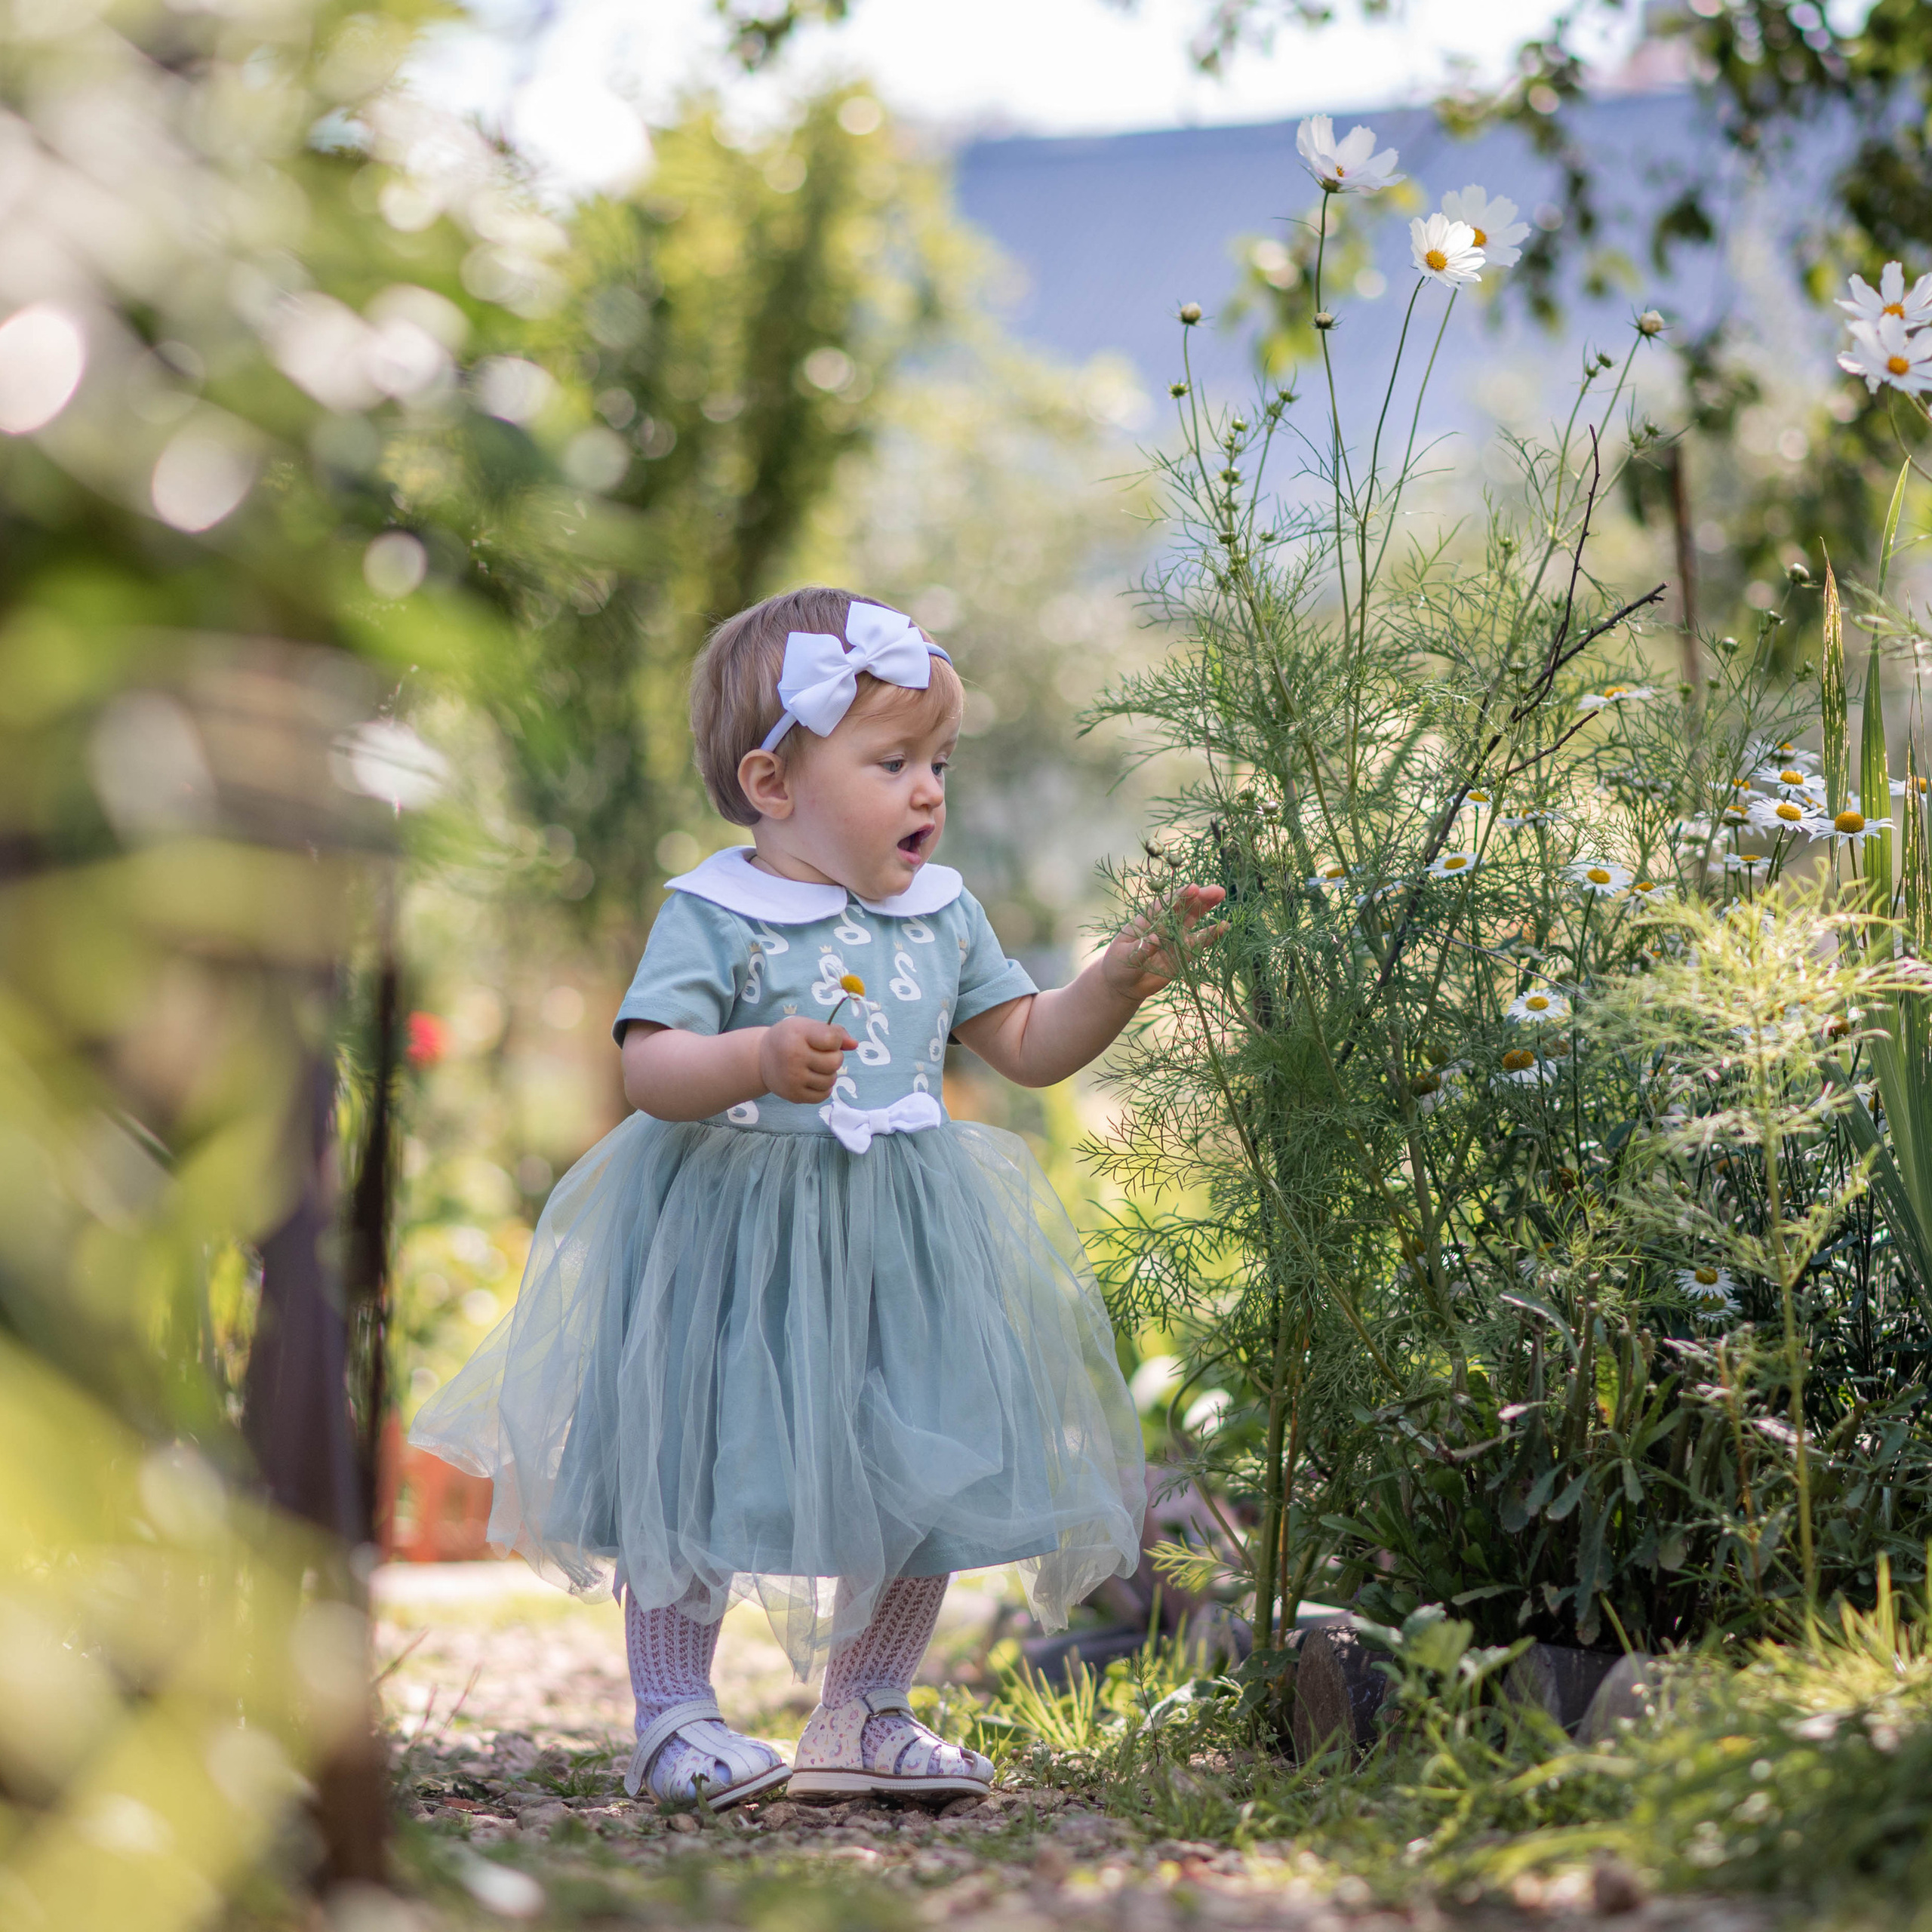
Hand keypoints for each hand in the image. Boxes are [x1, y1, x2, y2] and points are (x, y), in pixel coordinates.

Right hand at [758, 1015, 856, 1103]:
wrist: (761, 1058)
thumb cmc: (790, 1038)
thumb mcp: (808, 1026)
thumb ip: (834, 1032)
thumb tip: (855, 1045)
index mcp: (799, 1034)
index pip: (833, 1040)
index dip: (835, 1040)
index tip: (825, 1040)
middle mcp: (794, 1056)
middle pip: (835, 1062)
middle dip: (834, 1058)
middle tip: (821, 1055)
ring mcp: (793, 1078)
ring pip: (831, 1080)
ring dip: (828, 1074)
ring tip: (815, 1067)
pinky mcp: (794, 1095)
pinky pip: (823, 1095)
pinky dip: (823, 1088)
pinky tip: (812, 1079)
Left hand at [1101, 883, 1227, 1003]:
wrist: (1126, 984)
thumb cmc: (1119, 965)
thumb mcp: (1125, 957)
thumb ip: (1140, 949)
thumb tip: (1155, 940)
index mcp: (1147, 919)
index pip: (1165, 904)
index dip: (1179, 896)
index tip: (1193, 889)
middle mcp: (1164, 924)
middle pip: (1183, 906)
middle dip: (1199, 897)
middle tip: (1216, 890)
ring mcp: (1176, 936)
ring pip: (1193, 918)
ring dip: (1206, 907)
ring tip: (1221, 895)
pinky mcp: (1185, 951)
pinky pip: (1200, 941)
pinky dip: (1212, 934)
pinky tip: (1225, 926)